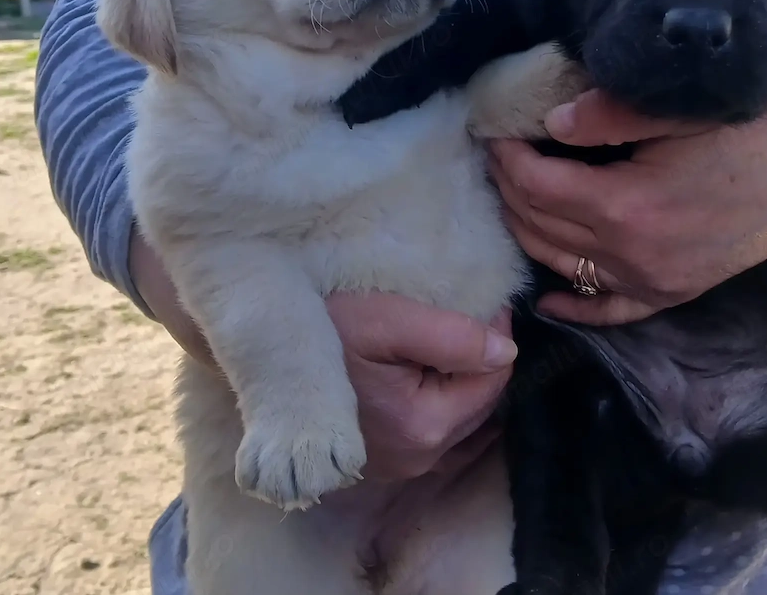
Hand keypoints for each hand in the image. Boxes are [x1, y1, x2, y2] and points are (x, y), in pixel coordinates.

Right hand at [128, 231, 515, 480]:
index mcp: (421, 426)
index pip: (494, 380)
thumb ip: (453, 336)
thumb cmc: (318, 323)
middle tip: (457, 312)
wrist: (259, 343)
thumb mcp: (387, 318)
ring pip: (457, 417)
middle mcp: (413, 459)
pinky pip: (430, 429)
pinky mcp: (378, 461)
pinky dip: (435, 398)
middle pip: (479, 403)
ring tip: (433, 336)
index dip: (494, 335)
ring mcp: (395, 466)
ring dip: (457, 378)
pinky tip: (416, 367)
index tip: (479, 300)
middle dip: (477, 359)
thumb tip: (507, 350)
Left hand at [488, 90, 766, 324]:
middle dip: (507, 187)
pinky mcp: (669, 295)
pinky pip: (607, 310)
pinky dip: (573, 305)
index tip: (493, 128)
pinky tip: (548, 298)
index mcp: (628, 206)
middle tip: (496, 155)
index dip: (507, 156)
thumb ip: (612, 114)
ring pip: (559, 264)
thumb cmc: (757, 134)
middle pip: (538, 226)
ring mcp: (650, 283)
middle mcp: (631, 256)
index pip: (536, 185)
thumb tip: (552, 121)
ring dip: (525, 230)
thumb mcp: (685, 110)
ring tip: (510, 194)